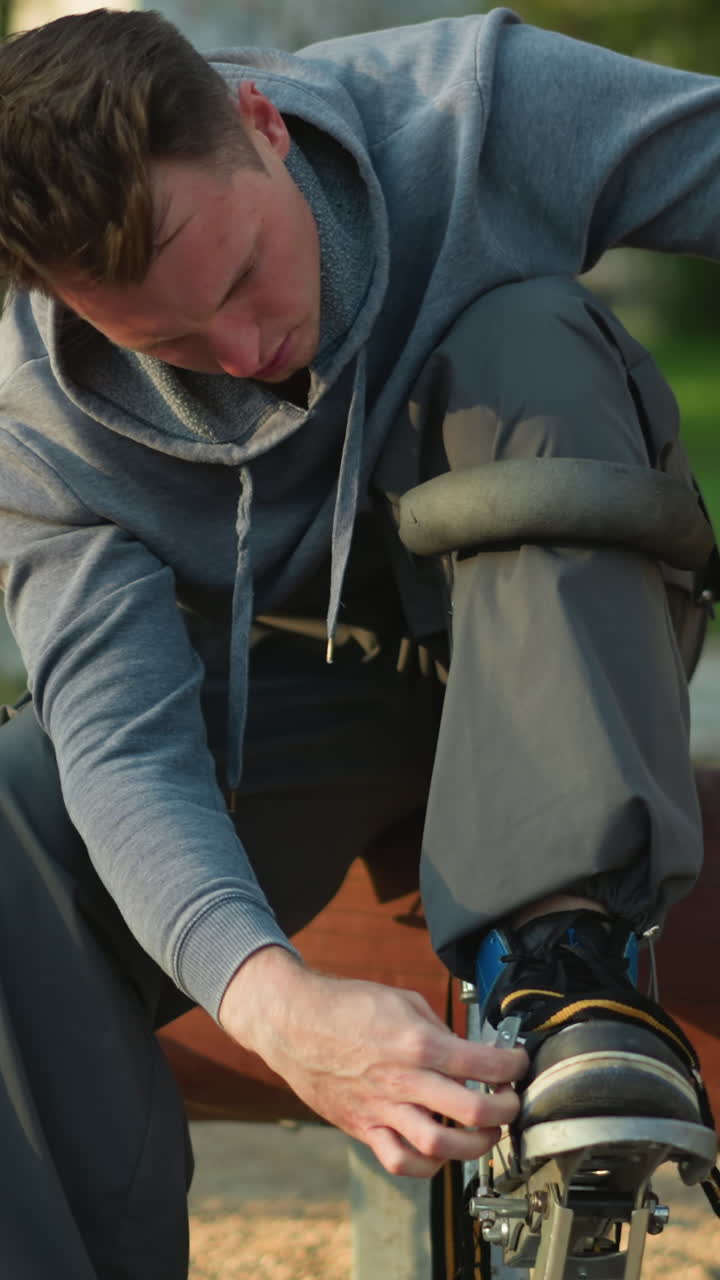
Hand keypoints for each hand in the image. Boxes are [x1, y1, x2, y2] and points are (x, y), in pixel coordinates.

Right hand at [219, 946, 527, 1176]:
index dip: (513, 1065)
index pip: (484, 1063)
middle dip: (505, 1111)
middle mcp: (404, 1081)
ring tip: (484, 1133)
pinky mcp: (363, 1127)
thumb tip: (467, 1051)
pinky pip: (401, 1161)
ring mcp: (382, 1109)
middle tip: (510, 1102)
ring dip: (475, 1145)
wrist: (294, 1022)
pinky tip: (439, 1150)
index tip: (518, 1064)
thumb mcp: (403, 1001)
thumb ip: (438, 1029)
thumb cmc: (346, 1006)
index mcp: (417, 1042)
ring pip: (441, 1148)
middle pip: (473, 1112)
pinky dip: (428, 1164)